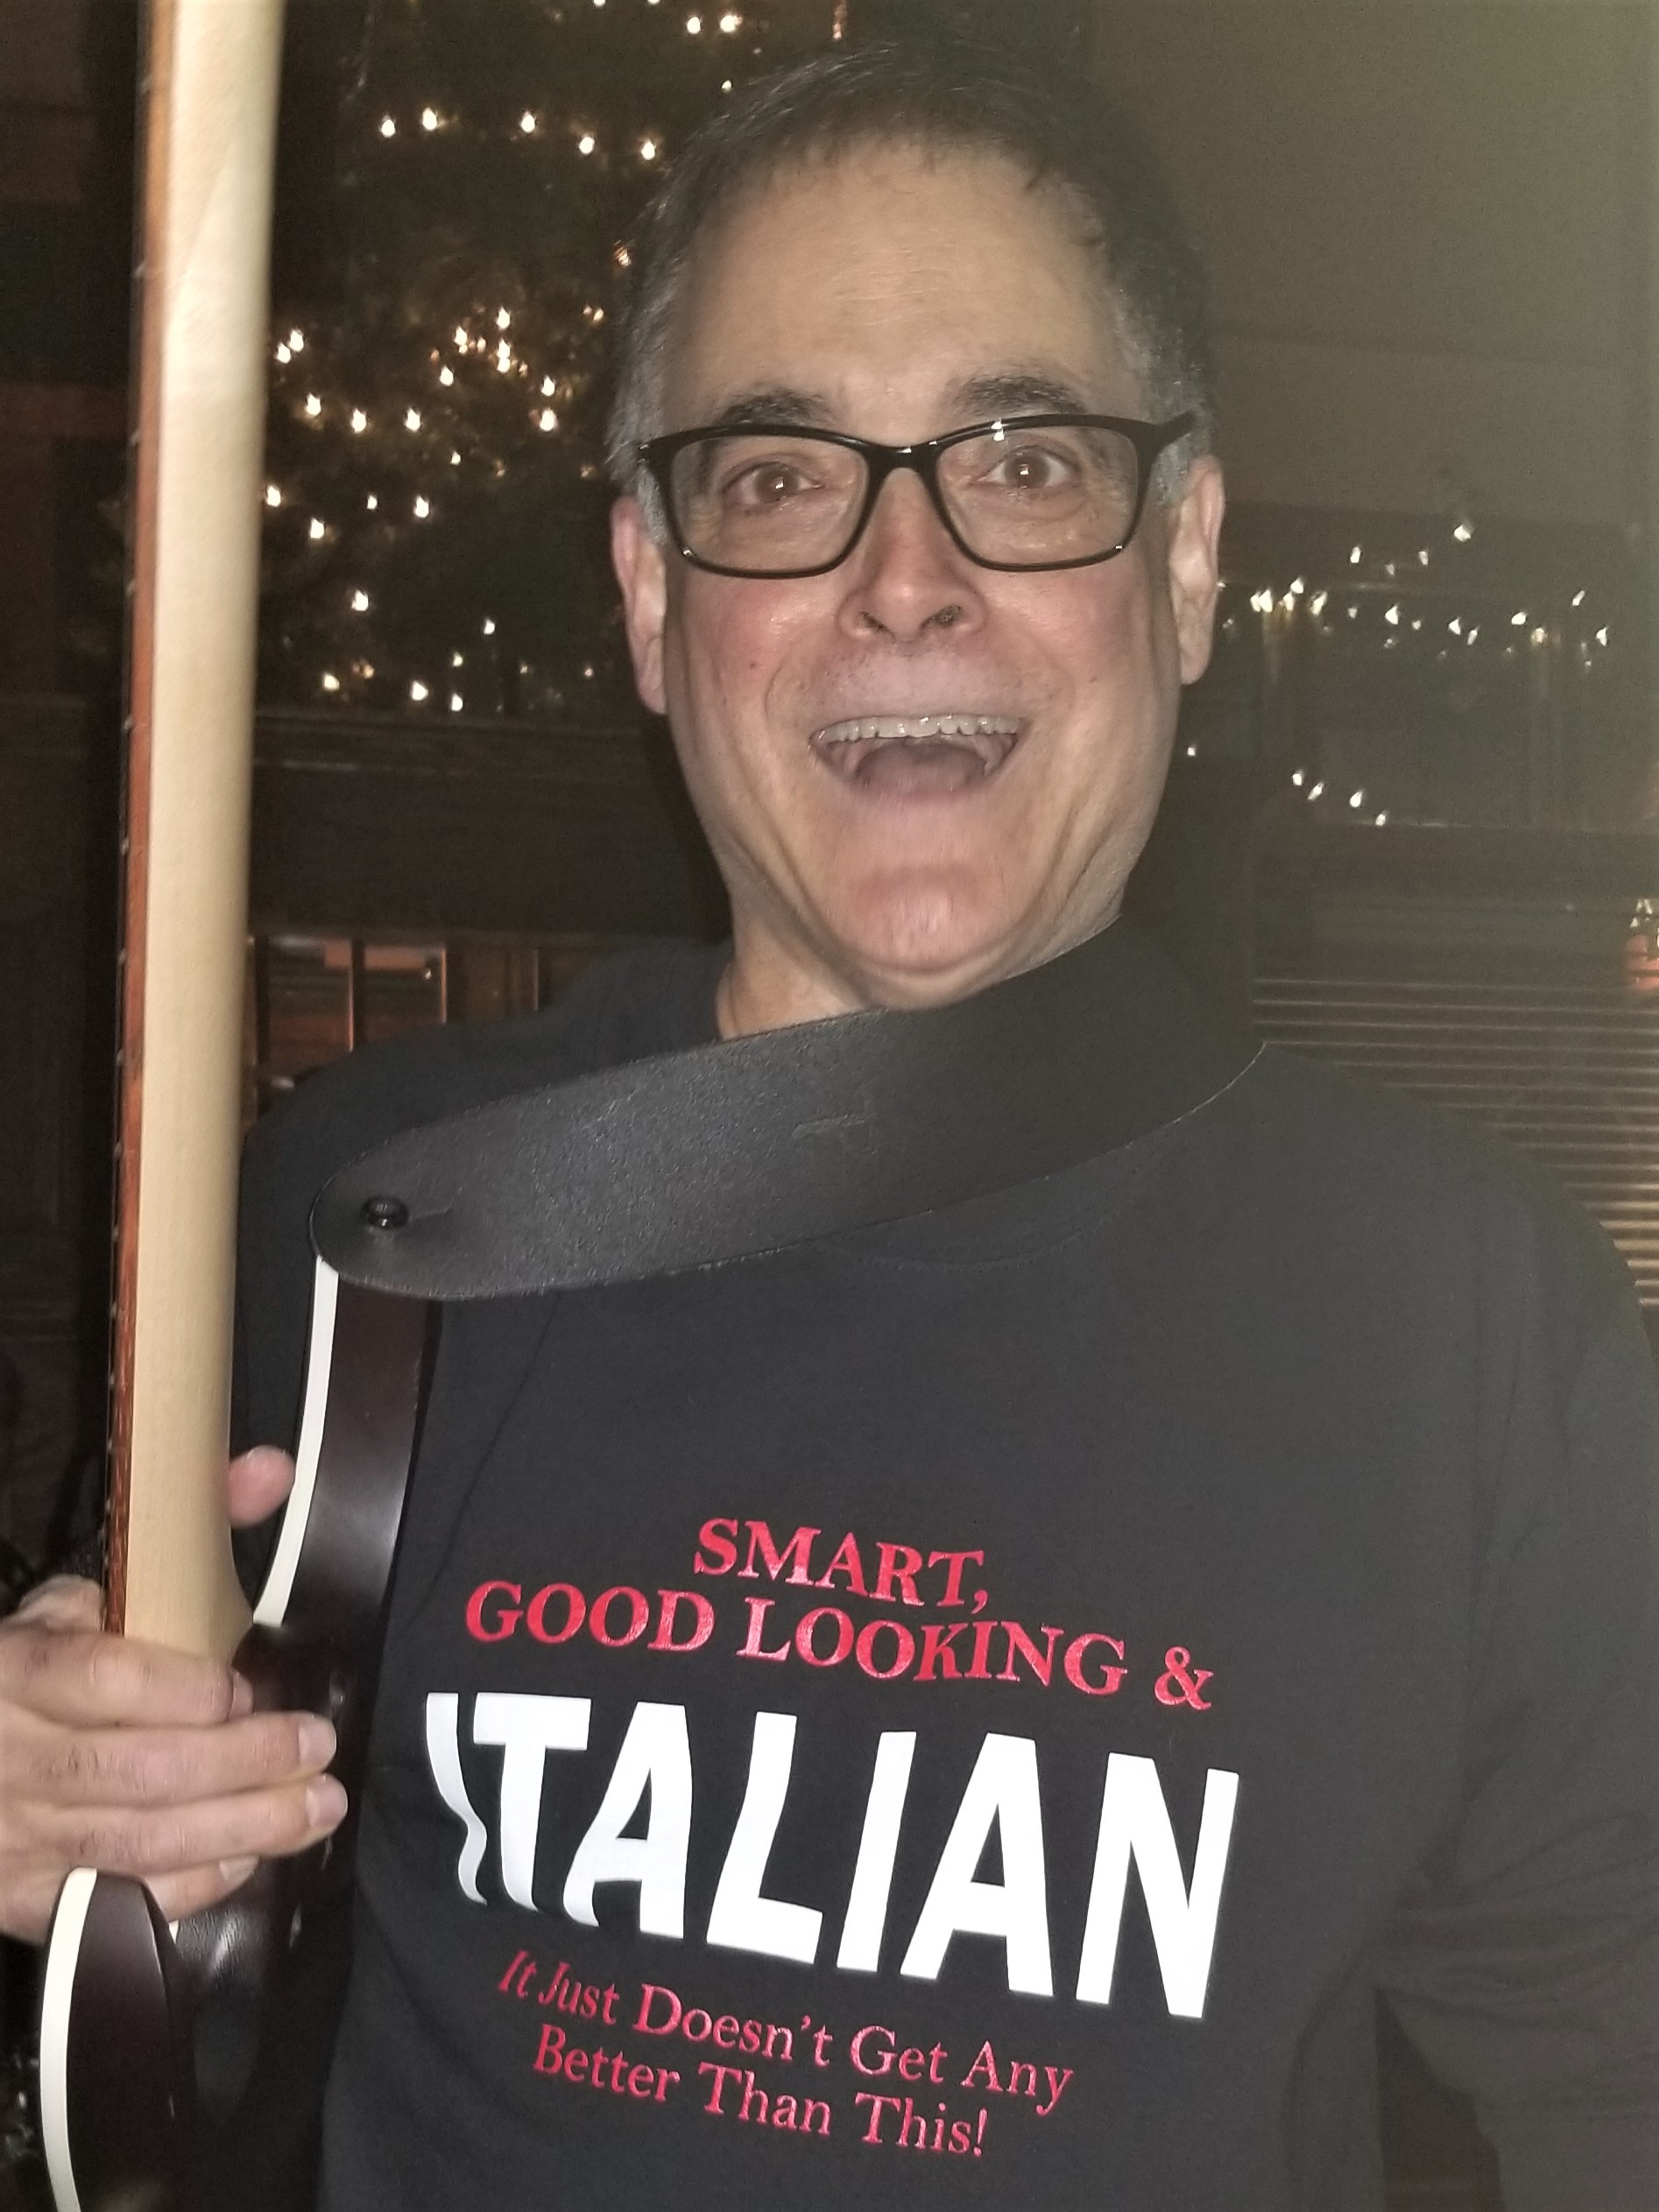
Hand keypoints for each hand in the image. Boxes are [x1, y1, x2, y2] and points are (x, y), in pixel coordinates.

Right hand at [0, 1447, 345, 1941]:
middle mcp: (14, 1759)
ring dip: (245, 1828)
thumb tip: (273, 1472)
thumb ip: (183, 1532)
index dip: (184, 1692)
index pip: (103, 1681)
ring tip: (319, 1807)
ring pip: (139, 1842)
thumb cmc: (26, 1668)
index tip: (244, 1688)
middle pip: (138, 1771)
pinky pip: (120, 1899)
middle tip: (317, 1747)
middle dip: (244, 1763)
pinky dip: (194, 1884)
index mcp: (18, 1672)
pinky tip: (251, 1856)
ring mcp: (16, 1840)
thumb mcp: (79, 1597)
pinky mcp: (27, 1900)